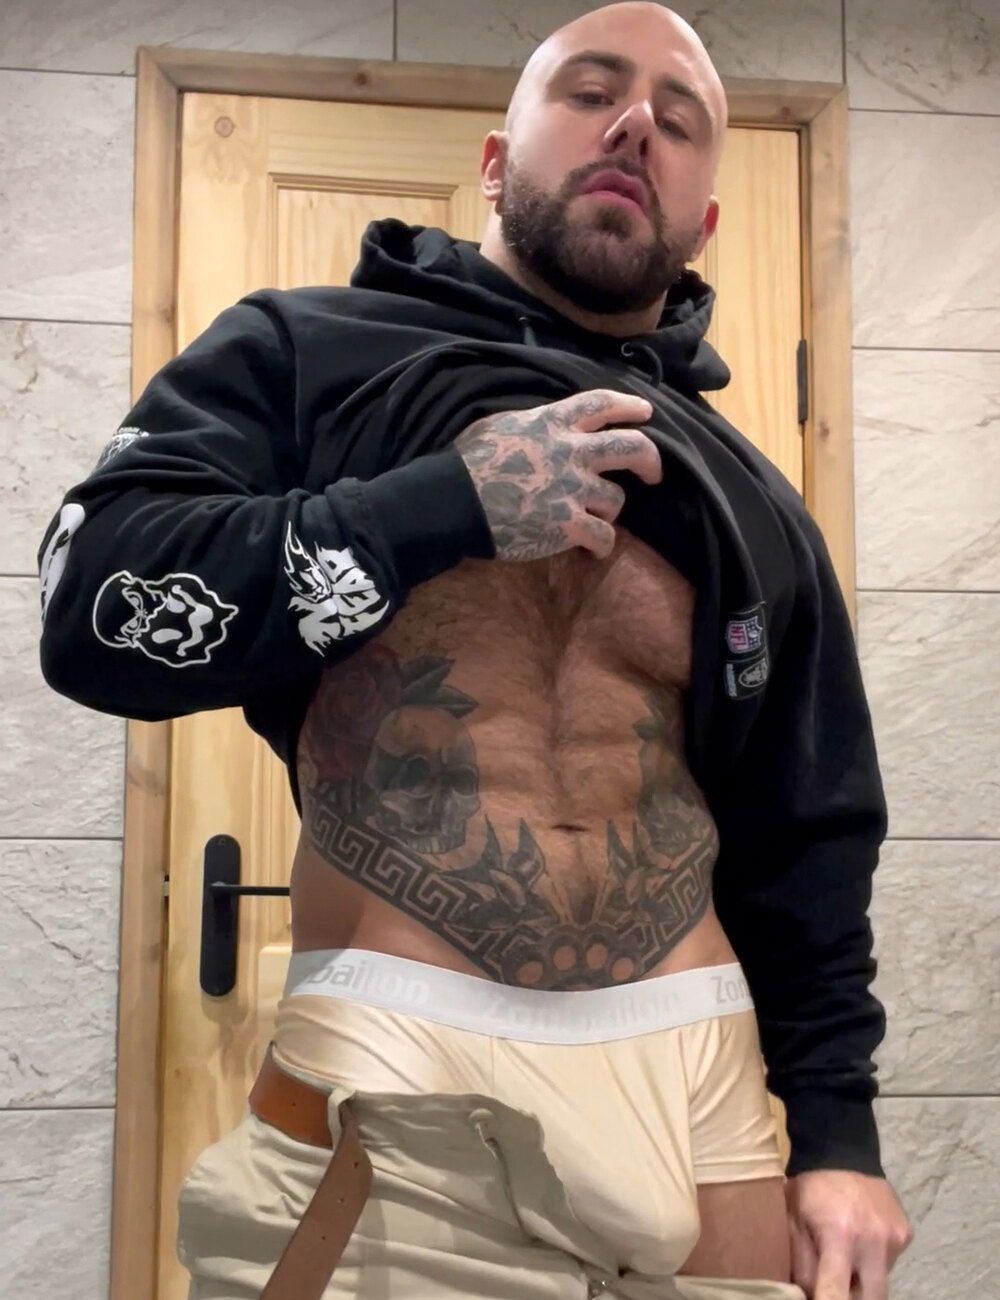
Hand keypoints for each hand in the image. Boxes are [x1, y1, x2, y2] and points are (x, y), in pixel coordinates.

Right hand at [452, 388, 660, 561]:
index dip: (628, 406)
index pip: (601, 404)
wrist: (454, 501)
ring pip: (616, 499)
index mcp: (552, 423)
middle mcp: (570, 451)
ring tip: (594, 520)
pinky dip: (601, 545)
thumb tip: (547, 425)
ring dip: (609, 511)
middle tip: (653, 474)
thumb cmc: (467, 463)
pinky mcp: (567, 524)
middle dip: (650, 460)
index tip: (646, 412)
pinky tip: (594, 550)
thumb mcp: (500, 425)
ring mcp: (572, 488)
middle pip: (630, 447)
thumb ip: (533, 424)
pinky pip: (604, 536)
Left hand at [785, 1170, 912, 1298]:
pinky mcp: (906, 1233)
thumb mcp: (794, 1223)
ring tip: (847, 1255)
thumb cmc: (811, 1189)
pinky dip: (874, 1260)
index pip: (837, 1293)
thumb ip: (802, 1267)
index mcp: (839, 1236)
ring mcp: (894, 1237)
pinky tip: (862, 1239)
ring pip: (882, 1281)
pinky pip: (890, 1261)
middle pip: (871, 1299)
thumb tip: (808, 1298)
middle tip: (837, 1286)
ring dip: (864, 1279)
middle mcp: (873, 1241)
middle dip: (853, 1299)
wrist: (843, 1150)